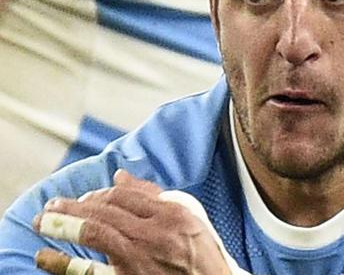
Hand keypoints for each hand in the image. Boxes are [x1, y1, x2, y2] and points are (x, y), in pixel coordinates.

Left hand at [32, 170, 231, 274]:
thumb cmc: (201, 249)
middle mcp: (154, 233)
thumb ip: (153, 194)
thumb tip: (120, 176)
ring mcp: (139, 259)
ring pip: (96, 233)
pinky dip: (65, 264)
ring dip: (65, 224)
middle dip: (74, 205)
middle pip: (106, 210)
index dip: (99, 193)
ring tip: (44, 221)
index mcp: (170, 213)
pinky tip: (45, 257)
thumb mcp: (188, 213)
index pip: (124, 195)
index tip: (86, 198)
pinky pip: (91, 271)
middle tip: (52, 205)